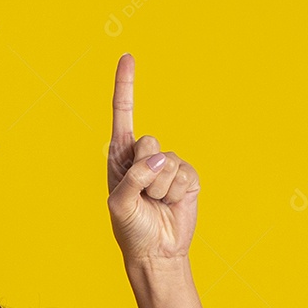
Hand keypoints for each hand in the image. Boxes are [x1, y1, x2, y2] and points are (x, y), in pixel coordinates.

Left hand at [107, 53, 200, 264]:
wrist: (156, 251)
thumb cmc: (131, 228)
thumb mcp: (119, 204)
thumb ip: (134, 178)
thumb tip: (160, 158)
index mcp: (120, 157)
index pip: (122, 115)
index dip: (125, 86)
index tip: (128, 56)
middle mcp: (143, 156)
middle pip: (148, 141)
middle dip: (145, 170)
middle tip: (142, 195)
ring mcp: (168, 165)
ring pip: (168, 162)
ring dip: (161, 188)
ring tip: (155, 204)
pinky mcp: (188, 177)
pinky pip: (185, 174)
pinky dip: (177, 193)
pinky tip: (172, 204)